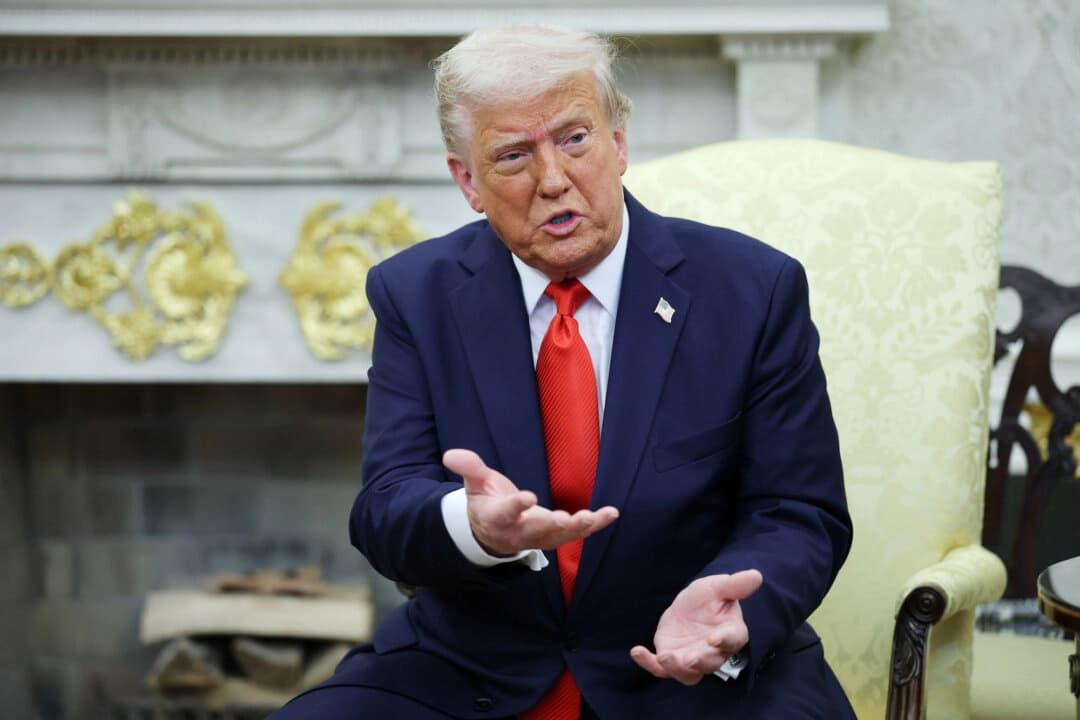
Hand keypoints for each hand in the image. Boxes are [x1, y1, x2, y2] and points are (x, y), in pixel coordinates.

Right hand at [442, 449, 618, 556]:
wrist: (491, 534)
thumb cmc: (485, 503)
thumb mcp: (475, 484)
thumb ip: (469, 468)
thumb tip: (450, 454)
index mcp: (497, 517)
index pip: (506, 512)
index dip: (517, 505)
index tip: (528, 497)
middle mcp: (519, 531)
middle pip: (537, 529)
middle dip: (552, 524)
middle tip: (568, 519)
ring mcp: (539, 537)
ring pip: (560, 536)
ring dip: (579, 527)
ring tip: (596, 516)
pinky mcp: (555, 536)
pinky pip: (576, 533)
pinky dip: (595, 525)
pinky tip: (611, 514)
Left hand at [630, 570, 762, 685]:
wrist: (690, 608)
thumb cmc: (709, 598)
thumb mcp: (718, 587)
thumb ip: (735, 585)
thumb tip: (757, 575)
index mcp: (730, 632)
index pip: (732, 639)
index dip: (723, 640)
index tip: (714, 638)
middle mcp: (713, 652)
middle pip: (710, 662)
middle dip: (699, 661)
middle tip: (688, 659)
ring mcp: (691, 658)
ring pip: (687, 673)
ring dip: (676, 668)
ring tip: (664, 657)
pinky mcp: (671, 659)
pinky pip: (660, 668)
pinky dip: (648, 663)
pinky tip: (637, 651)